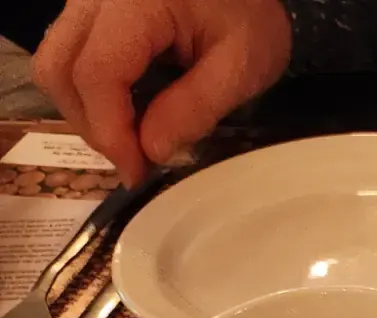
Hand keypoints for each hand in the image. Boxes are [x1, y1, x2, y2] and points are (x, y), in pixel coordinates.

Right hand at [33, 0, 291, 185]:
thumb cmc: (250, 16)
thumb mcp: (241, 66)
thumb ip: (196, 107)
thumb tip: (152, 151)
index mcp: (135, 2)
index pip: (97, 73)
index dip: (110, 132)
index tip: (137, 172)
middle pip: (59, 69)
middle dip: (93, 126)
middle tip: (135, 162)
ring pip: (55, 63)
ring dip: (86, 112)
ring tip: (132, 142)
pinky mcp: (88, 10)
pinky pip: (69, 55)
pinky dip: (90, 94)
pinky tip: (128, 115)